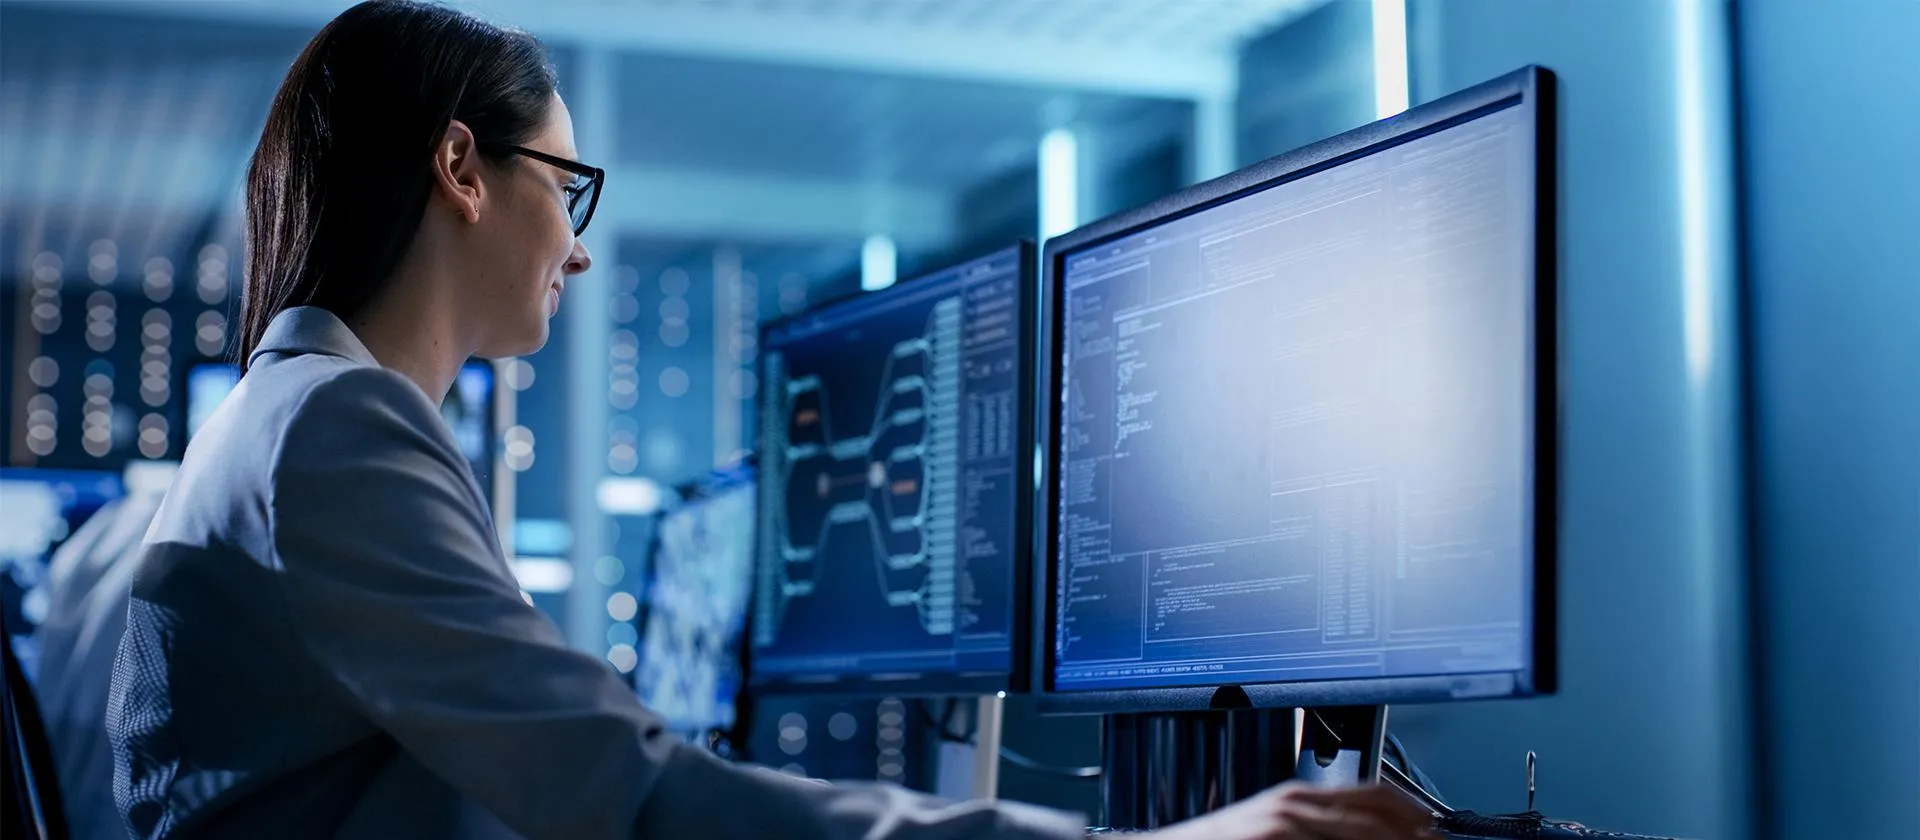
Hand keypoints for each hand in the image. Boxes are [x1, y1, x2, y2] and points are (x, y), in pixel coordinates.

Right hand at [1148, 781, 1437, 839]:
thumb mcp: (1272, 829)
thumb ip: (1313, 829)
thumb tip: (1356, 832)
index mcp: (1299, 795)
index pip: (1375, 793)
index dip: (1414, 813)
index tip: (1432, 830)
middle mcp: (1296, 805)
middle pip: (1378, 817)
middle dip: (1410, 837)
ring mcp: (1284, 824)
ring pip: (1360, 834)